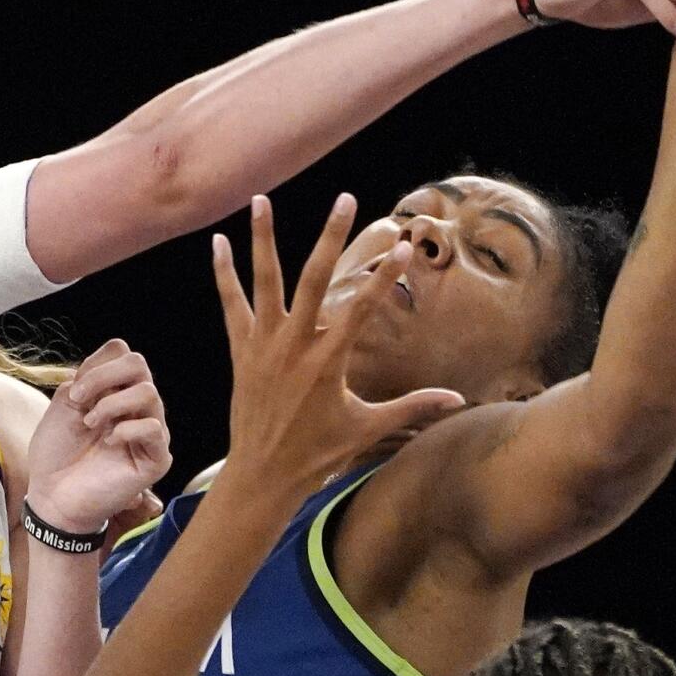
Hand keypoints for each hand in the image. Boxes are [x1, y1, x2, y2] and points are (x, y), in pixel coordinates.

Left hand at [27, 341, 173, 534]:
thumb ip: (83, 380)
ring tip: (90, 424)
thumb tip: (103, 367)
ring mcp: (149, 432)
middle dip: (104, 376)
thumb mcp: (62, 406)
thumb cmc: (57, 453)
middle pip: (139, 364)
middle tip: (79, 399)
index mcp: (116, 392)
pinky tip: (108, 442)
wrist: (53, 496)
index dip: (97, 363)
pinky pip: (154, 429)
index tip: (75, 389)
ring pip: (148, 393)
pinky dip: (127, 429)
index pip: (123, 354)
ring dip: (112, 404)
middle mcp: (136, 407)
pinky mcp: (156, 459)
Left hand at [213, 195, 465, 497]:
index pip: (364, 308)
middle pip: (314, 278)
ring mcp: (264, 345)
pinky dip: (224, 274)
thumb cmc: (318, 455)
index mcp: (329, 361)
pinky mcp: (241, 351)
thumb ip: (412, 408)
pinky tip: (218, 243)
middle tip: (344, 200)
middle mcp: (294, 345)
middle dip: (331, 236)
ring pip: (264, 281)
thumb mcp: (368, 429)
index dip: (387, 277)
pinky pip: (231, 304)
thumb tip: (457, 401)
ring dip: (263, 238)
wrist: (262, 476)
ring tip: (261, 199)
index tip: (404, 246)